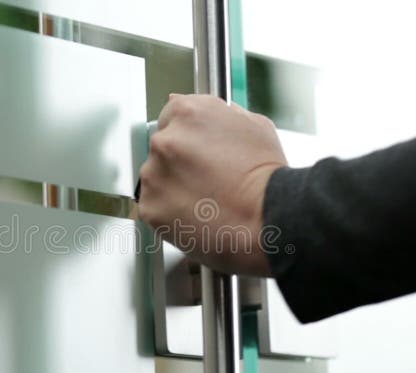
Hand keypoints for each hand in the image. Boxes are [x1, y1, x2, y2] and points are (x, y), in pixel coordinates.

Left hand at [137, 94, 287, 275]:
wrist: (265, 219)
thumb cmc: (265, 177)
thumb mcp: (255, 126)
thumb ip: (225, 114)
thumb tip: (210, 110)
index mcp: (187, 113)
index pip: (171, 114)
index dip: (188, 135)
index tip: (199, 150)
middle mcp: (165, 140)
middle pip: (162, 146)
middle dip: (180, 161)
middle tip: (207, 178)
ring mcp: (153, 174)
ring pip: (155, 177)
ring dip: (173, 186)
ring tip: (204, 199)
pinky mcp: (150, 206)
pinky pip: (154, 206)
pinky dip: (169, 211)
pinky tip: (195, 214)